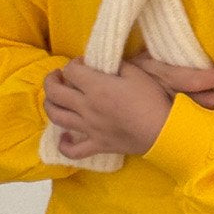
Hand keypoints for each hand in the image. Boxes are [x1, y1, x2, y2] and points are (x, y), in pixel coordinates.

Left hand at [45, 54, 213, 157]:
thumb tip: (104, 65)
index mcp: (96, 87)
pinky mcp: (97, 145)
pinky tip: (65, 136)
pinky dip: (64, 144)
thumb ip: (116, 66)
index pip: (71, 70)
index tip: (85, 64)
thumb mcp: (137, 73)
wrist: (163, 131)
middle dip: (52, 79)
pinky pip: (72, 150)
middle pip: (54, 91)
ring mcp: (89, 128)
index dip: (75, 63)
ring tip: (56, 98)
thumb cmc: (152, 100)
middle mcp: (86, 107)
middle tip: (60, 76)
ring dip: (50, 104)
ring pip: (56, 116)